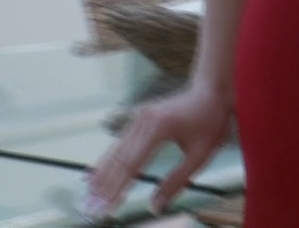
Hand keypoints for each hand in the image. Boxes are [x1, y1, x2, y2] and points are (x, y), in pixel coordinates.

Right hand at [82, 83, 232, 220]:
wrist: (211, 90)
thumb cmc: (210, 123)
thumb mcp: (200, 155)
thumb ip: (176, 181)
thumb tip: (155, 207)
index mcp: (159, 127)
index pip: (132, 164)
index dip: (116, 189)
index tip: (105, 209)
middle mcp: (143, 120)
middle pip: (118, 158)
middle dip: (102, 187)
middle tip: (89, 210)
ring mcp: (138, 116)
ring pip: (115, 151)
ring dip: (100, 176)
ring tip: (87, 198)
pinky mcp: (137, 118)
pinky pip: (119, 143)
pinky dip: (107, 162)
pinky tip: (94, 177)